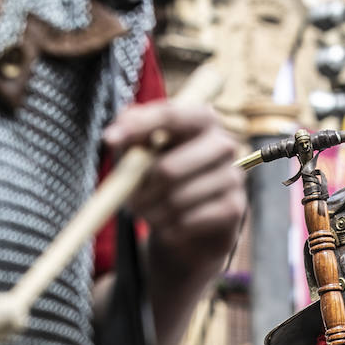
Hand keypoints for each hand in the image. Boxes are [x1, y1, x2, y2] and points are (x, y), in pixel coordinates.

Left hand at [104, 101, 246, 282]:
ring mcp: (233, 176)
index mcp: (203, 119)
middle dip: (141, 190)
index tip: (109, 140)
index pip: (170, 116)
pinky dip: (169, 229)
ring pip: (176, 200)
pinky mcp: (234, 208)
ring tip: (148, 212)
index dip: (138, 127)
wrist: (192, 219)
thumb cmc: (163, 174)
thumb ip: (129, 133)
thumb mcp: (142, 148)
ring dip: (152, 213)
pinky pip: (188, 221)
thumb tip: (113, 136)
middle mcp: (224, 143)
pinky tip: (168, 225)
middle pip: (168, 169)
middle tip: (129, 200)